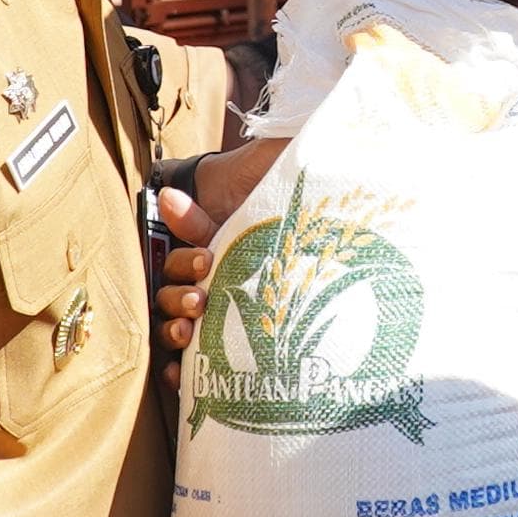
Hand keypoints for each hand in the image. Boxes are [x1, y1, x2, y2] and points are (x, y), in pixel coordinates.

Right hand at [156, 139, 294, 362]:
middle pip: (172, 288)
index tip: (206, 258)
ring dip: (174, 328)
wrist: (345, 258)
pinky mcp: (227, 352)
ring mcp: (218, 315)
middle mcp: (213, 279)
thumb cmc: (310, 218)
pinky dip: (180, 375)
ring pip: (174, 323)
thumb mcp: (286, 185)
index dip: (186, 251)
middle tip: (201, 297)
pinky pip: (192, 366)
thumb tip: (264, 137)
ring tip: (190, 333)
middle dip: (178, 292)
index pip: (186, 245)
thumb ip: (270, 162)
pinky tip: (180, 379)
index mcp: (221, 241)